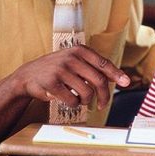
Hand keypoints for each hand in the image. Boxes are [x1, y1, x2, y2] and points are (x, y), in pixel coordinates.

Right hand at [11, 45, 129, 109]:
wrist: (28, 75)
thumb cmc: (57, 70)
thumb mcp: (75, 62)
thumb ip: (94, 68)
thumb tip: (120, 77)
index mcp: (80, 51)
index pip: (104, 64)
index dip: (117, 74)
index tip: (126, 83)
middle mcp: (71, 58)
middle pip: (98, 81)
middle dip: (103, 96)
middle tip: (103, 105)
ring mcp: (61, 70)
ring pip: (87, 92)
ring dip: (86, 101)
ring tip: (81, 100)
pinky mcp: (52, 83)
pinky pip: (72, 100)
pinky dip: (74, 104)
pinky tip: (69, 100)